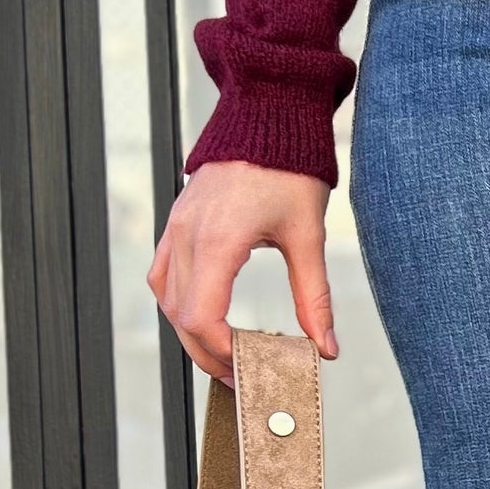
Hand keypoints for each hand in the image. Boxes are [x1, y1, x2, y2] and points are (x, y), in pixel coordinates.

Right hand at [149, 161, 338, 386]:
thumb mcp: (309, 236)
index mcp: (217, 241)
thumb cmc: (289, 166)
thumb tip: (326, 348)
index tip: (251, 367)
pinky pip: (164, 273)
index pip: (202, 317)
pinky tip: (204, 316)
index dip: (222, 352)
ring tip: (225, 354)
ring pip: (167, 299)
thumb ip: (314, 298)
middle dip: (208, 353)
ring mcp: (176, 226)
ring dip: (191, 332)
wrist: (267, 112)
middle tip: (242, 376)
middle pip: (180, 316)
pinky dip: (178, 302)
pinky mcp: (177, 220)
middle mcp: (187, 235)